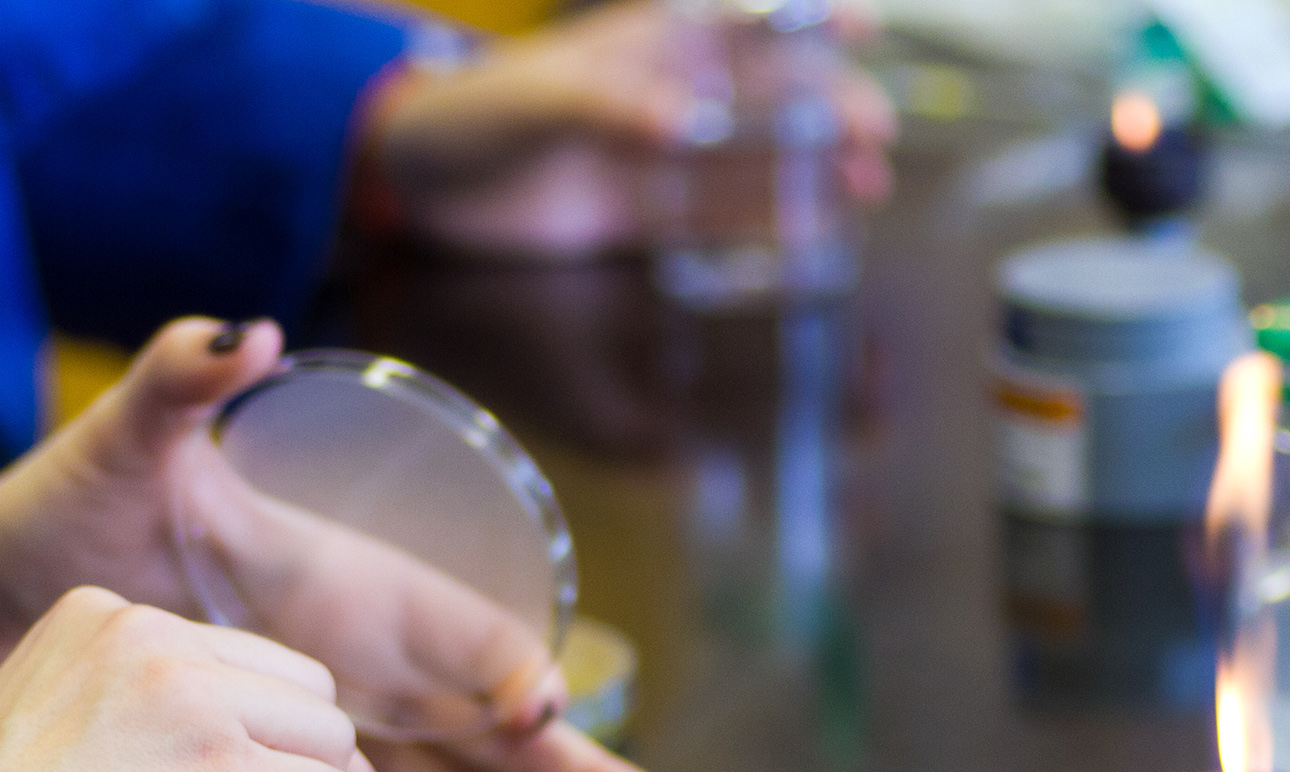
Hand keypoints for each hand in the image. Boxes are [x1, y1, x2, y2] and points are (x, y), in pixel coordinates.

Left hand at [0, 317, 686, 771]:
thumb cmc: (64, 504)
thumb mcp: (122, 439)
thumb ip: (177, 383)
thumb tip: (241, 332)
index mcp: (334, 580)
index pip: (453, 628)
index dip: (507, 665)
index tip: (544, 707)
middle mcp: (348, 646)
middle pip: (483, 713)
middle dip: (572, 765)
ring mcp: (319, 704)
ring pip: (445, 764)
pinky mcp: (273, 750)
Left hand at [365, 0, 895, 258]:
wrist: (419, 184)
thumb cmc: (473, 112)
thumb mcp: (540, 98)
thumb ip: (611, 106)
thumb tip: (682, 126)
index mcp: (651, 43)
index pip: (743, 17)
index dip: (806, 13)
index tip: (864, 23)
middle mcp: (670, 97)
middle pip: (767, 96)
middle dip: (825, 107)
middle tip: (871, 136)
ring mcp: (662, 161)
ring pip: (753, 162)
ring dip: (810, 172)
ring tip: (864, 188)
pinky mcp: (644, 219)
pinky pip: (718, 223)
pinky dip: (764, 227)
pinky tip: (810, 232)